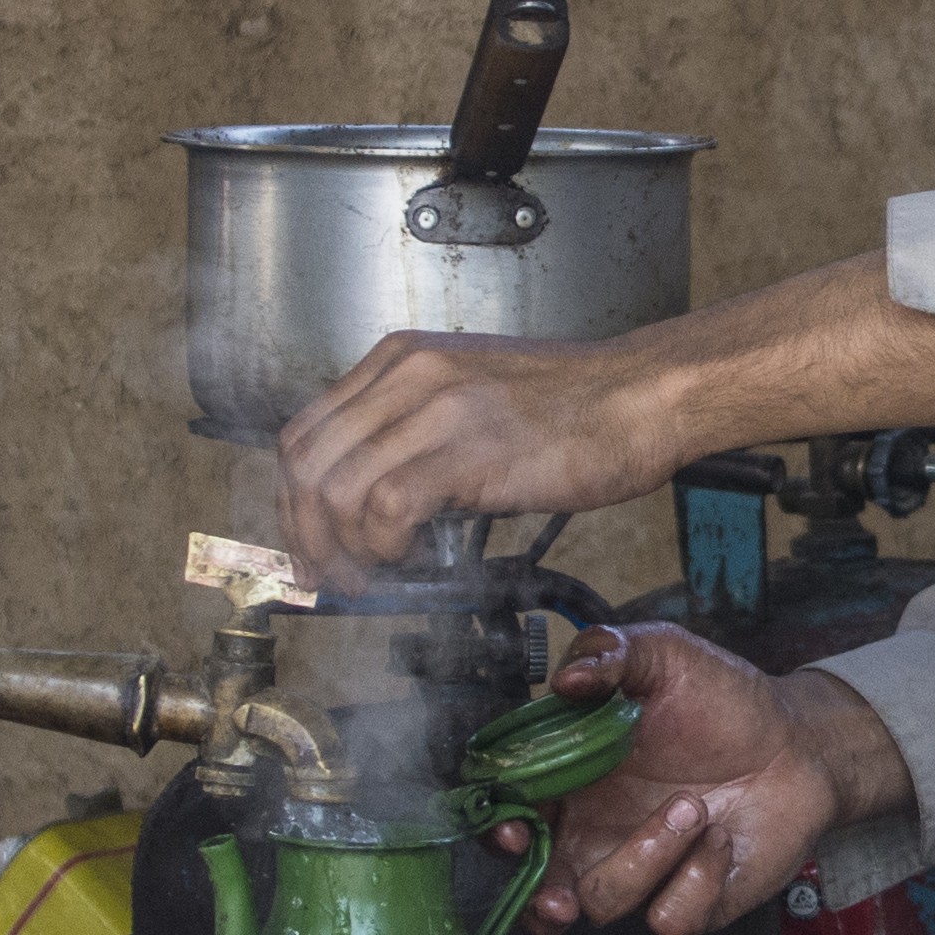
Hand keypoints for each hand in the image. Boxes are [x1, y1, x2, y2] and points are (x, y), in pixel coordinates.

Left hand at [277, 331, 677, 580]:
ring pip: (336, 488)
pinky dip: (384, 545)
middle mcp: (406, 374)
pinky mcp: (467, 449)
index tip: (309, 544)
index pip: (304, 432)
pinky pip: (386, 506)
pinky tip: (410, 557)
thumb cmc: (573, 407)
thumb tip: (375, 503)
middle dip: (305, 534)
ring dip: (344, 549)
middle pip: (305, 463)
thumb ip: (414, 432)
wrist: (642, 397)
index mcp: (400, 359)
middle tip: (330, 574)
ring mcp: (435, 408)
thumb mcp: (470, 395)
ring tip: (372, 575)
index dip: (293, 501)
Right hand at [513, 624, 905, 934]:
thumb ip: (609, 653)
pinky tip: (722, 838)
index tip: (514, 831)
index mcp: (571, 782)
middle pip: (538, 892)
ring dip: (645, 857)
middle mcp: (595, 836)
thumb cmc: (720, 698)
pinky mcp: (692, 901)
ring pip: (604, 903)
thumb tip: (564, 679)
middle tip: (559, 896)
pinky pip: (670, 919)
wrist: (796, 738)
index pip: (510, 817)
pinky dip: (697, 879)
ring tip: (693, 807)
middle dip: (539, 901)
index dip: (498, 832)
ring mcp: (643, 874)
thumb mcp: (663, 655)